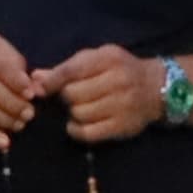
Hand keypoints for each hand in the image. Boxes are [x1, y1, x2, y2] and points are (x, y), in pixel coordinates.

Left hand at [37, 44, 164, 144]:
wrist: (158, 87)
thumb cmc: (120, 70)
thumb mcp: (97, 60)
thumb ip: (67, 68)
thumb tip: (35, 78)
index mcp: (108, 59)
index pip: (72, 70)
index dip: (52, 81)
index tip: (41, 89)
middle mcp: (118, 81)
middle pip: (73, 94)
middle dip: (65, 97)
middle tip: (71, 97)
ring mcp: (122, 105)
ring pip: (79, 113)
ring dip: (72, 113)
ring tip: (79, 108)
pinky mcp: (123, 126)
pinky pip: (88, 133)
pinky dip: (76, 130)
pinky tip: (77, 124)